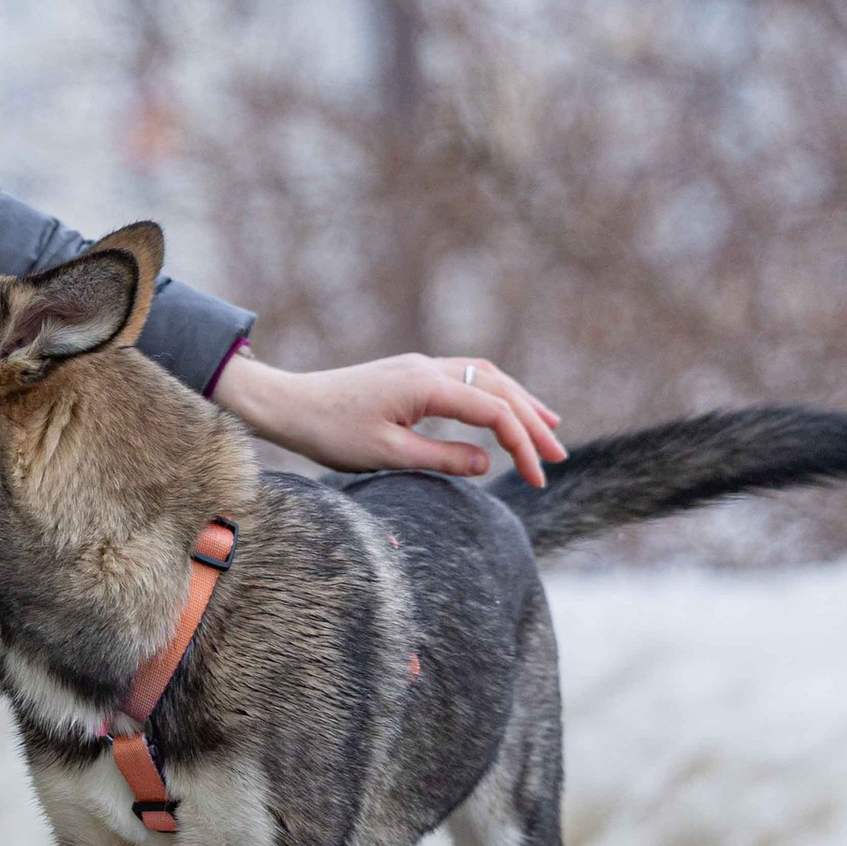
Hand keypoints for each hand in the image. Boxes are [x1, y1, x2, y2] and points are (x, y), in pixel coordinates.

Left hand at [214, 350, 565, 488]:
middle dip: (532, 421)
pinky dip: (491, 393)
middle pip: (497, 388)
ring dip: (517, 401)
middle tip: (558, 456)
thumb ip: (442, 459)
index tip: (538, 478)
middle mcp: (427, 368)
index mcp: (424, 385)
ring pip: (483, 377)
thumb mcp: (388, 456)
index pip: (492, 410)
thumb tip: (489, 463)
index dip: (522, 444)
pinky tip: (500, 409)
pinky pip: (464, 377)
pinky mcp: (409, 374)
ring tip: (547, 427)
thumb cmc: (331, 433)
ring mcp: (418, 367)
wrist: (288, 405)